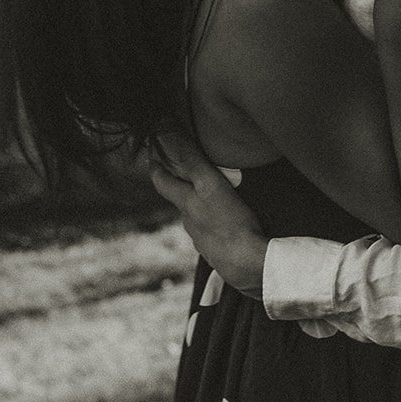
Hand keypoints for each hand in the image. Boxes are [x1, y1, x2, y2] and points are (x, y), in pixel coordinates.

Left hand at [148, 128, 267, 298]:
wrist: (248, 263)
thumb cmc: (232, 222)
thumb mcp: (211, 184)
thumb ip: (191, 162)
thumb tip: (170, 138)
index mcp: (187, 204)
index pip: (163, 182)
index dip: (157, 167)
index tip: (153, 156)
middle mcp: (190, 222)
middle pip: (180, 200)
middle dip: (180, 185)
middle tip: (185, 172)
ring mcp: (203, 240)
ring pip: (195, 217)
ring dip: (199, 205)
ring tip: (212, 196)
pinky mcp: (217, 252)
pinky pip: (211, 233)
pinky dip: (213, 224)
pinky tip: (226, 223)